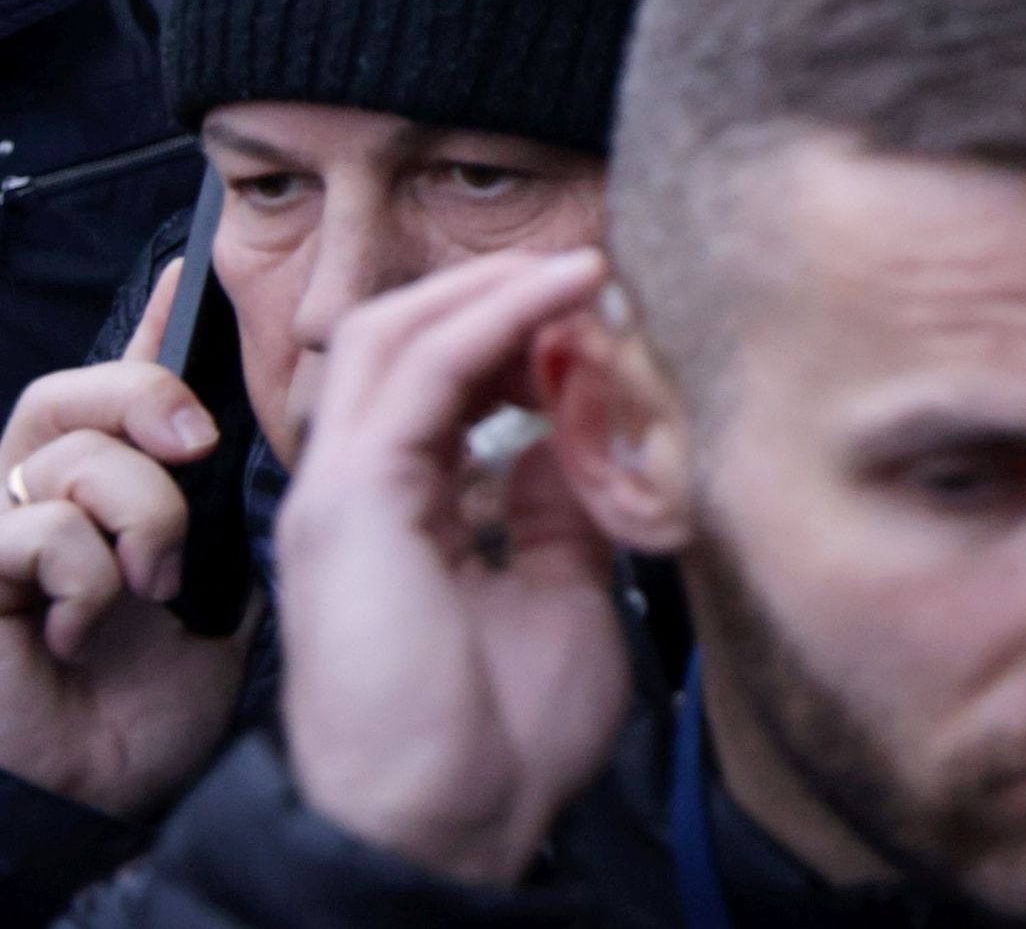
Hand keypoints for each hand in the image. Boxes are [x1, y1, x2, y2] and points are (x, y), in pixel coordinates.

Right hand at [0, 268, 253, 816]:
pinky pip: (33, 531)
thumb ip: (230, 496)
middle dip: (146, 397)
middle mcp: (37, 496)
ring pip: (68, 458)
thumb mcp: (221, 571)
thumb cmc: (160, 691)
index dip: (151, 325)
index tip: (187, 271)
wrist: (109, 788)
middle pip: (74, 391)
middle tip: (198, 442)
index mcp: (105, 484)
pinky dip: (84, 579)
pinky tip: (85, 630)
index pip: (119, 380)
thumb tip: (272, 423)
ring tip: (155, 588)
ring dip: (136, 518)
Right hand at [277, 249, 627, 887]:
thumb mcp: (562, 596)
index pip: (442, 383)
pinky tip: (565, 293)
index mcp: (400, 515)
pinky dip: (495, 314)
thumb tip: (584, 435)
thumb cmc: (501, 744)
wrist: (447, 828)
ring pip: (402, 334)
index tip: (609, 313)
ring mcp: (344, 491)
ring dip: (499, 288)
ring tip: (587, 269)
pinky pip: (422, 368)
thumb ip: (561, 512)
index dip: (521, 334)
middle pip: (413, 342)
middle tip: (598, 274)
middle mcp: (359, 491)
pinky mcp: (350, 499)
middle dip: (503, 294)